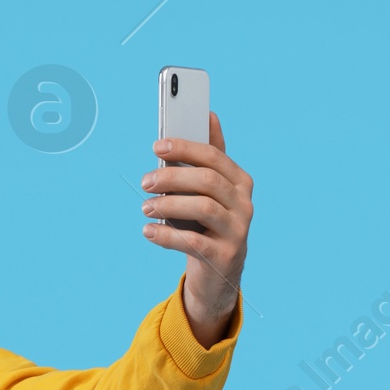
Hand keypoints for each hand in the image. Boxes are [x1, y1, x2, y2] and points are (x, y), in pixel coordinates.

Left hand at [141, 113, 252, 346]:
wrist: (218, 275)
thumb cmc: (207, 226)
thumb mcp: (209, 192)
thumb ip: (208, 158)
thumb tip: (210, 114)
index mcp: (239, 181)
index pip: (213, 156)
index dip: (185, 148)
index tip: (157, 146)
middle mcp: (244, 204)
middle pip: (208, 181)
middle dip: (172, 177)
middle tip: (145, 181)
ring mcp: (238, 231)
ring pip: (203, 208)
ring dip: (169, 204)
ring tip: (145, 206)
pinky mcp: (225, 257)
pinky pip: (194, 242)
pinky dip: (167, 236)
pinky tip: (148, 232)